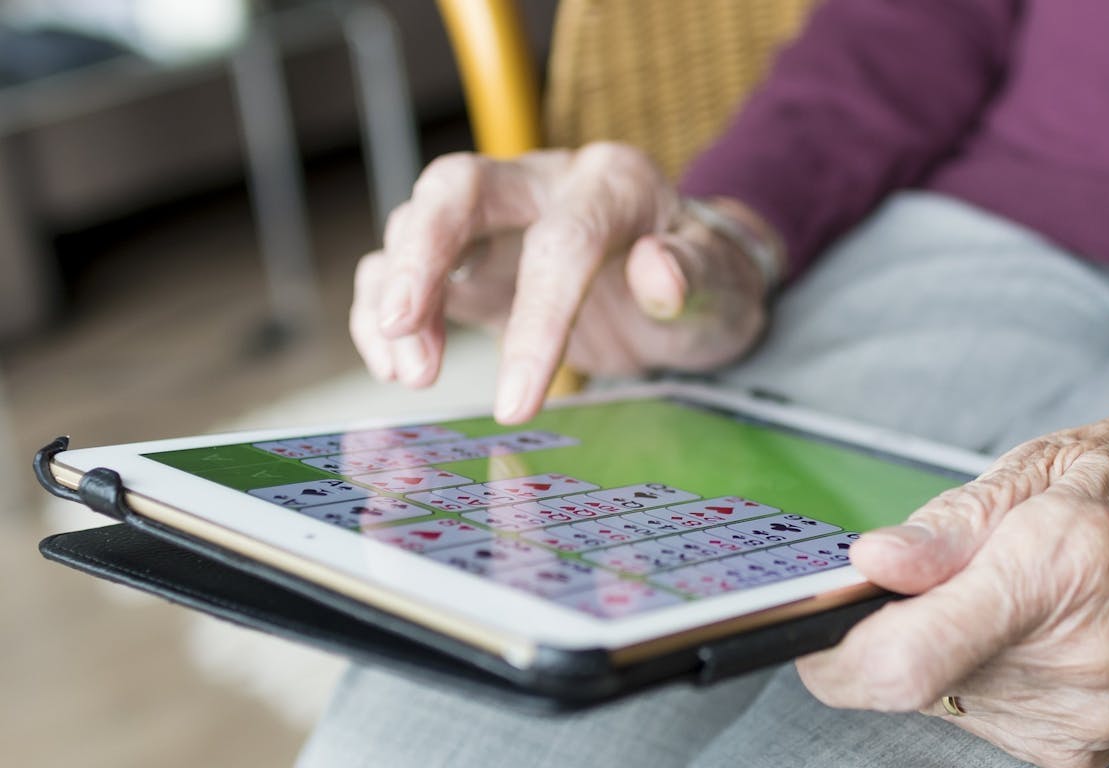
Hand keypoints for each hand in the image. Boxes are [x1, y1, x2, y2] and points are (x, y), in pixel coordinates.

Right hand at [350, 142, 773, 422]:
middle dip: (422, 253)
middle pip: (460, 188)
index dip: (537, 320)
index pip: (564, 240)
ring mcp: (499, 218)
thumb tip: (658, 270)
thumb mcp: (725, 287)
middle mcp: (544, 183)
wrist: (693, 285)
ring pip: (418, 225)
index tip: (516, 402)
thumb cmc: (708, 283)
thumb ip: (697, 276)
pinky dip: (383, 314)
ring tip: (410, 375)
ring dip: (398, 297)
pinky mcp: (469, 260)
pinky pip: (403, 270)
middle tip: (404, 326)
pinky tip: (396, 367)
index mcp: (613, 183)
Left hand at [800, 378, 1108, 767]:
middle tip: (916, 576)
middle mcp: (1078, 660)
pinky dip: (979, 675)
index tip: (807, 620)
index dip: (830, 651)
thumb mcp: (1053, 461)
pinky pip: (987, 717)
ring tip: (1000, 592)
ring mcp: (1090, 716)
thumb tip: (868, 564)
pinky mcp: (1092, 748)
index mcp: (1060, 569)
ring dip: (938, 651)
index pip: (901, 660)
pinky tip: (1026, 631)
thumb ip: (953, 523)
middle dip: (886, 631)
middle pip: (910, 681)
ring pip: (942, 700)